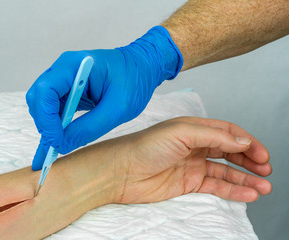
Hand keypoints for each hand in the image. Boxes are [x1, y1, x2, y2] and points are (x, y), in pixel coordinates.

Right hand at [26, 26, 182, 169]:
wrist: (143, 68)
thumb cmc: (135, 80)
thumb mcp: (118, 109)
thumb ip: (89, 128)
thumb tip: (62, 145)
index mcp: (75, 66)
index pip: (46, 90)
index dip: (46, 118)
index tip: (56, 140)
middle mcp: (64, 70)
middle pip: (39, 99)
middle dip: (45, 125)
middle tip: (56, 147)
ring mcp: (64, 80)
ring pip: (43, 107)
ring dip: (48, 128)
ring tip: (54, 151)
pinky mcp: (68, 91)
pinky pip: (53, 111)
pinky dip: (54, 129)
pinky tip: (52, 147)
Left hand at [115, 117, 271, 202]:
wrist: (121, 172)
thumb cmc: (145, 147)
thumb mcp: (182, 133)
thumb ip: (214, 136)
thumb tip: (242, 141)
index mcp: (193, 128)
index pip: (227, 132)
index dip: (246, 141)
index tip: (262, 154)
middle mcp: (194, 146)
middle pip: (229, 151)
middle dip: (249, 160)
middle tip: (266, 169)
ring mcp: (192, 165)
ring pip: (225, 171)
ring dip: (245, 178)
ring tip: (264, 186)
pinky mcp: (187, 183)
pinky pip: (215, 186)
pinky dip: (232, 190)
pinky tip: (246, 194)